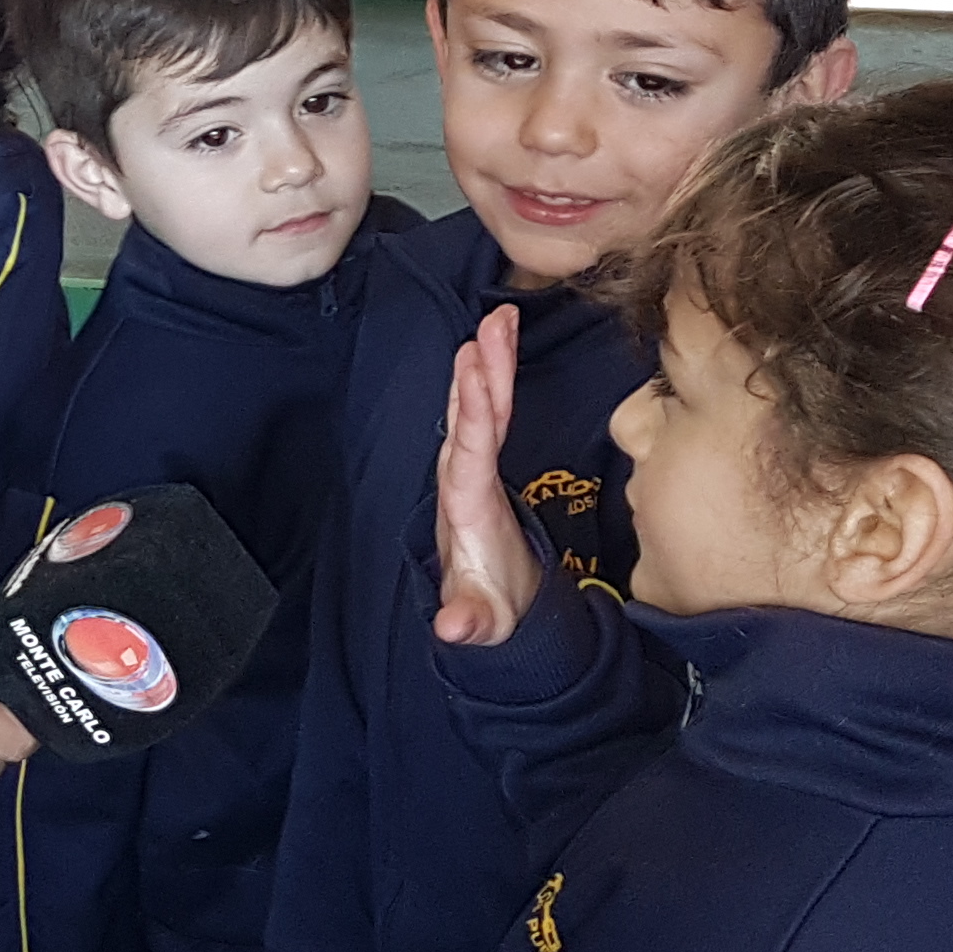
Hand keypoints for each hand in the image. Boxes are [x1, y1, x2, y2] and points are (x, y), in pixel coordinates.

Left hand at [431, 305, 540, 646]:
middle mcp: (462, 479)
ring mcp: (471, 467)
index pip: (470, 457)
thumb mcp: (483, 620)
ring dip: (488, 364)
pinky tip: (498, 344)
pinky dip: (495, 377)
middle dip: (481, 375)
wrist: (488, 603)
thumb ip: (469, 622)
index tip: (481, 378)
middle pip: (471, 420)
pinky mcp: (484, 461)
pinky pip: (491, 411)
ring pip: (479, 407)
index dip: (475, 418)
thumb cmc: (490, 603)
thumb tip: (453, 632)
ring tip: (499, 319)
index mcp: (465, 508)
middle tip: (492, 328)